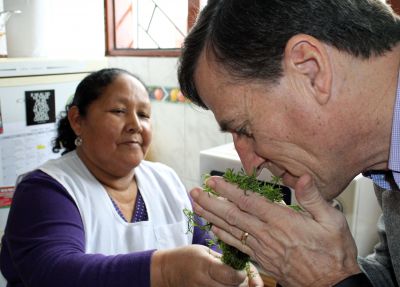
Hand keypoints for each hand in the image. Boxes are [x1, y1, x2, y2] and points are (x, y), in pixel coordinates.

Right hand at [151, 245, 262, 286]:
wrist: (166, 271)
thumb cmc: (187, 257)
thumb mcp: (205, 251)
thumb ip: (225, 260)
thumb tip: (247, 268)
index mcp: (206, 266)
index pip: (234, 276)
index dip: (243, 274)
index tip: (241, 269)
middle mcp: (204, 283)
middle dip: (242, 283)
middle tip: (238, 276)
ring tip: (230, 281)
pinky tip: (224, 285)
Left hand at [190, 174, 360, 286]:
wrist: (332, 285)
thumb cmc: (334, 253)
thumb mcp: (332, 221)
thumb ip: (313, 198)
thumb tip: (302, 177)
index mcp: (282, 221)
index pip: (249, 202)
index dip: (228, 191)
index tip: (213, 181)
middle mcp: (267, 234)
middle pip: (232, 216)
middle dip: (211, 202)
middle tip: (194, 192)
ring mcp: (263, 248)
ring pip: (231, 230)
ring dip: (211, 217)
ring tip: (197, 206)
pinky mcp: (263, 259)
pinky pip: (238, 245)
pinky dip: (224, 236)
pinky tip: (214, 230)